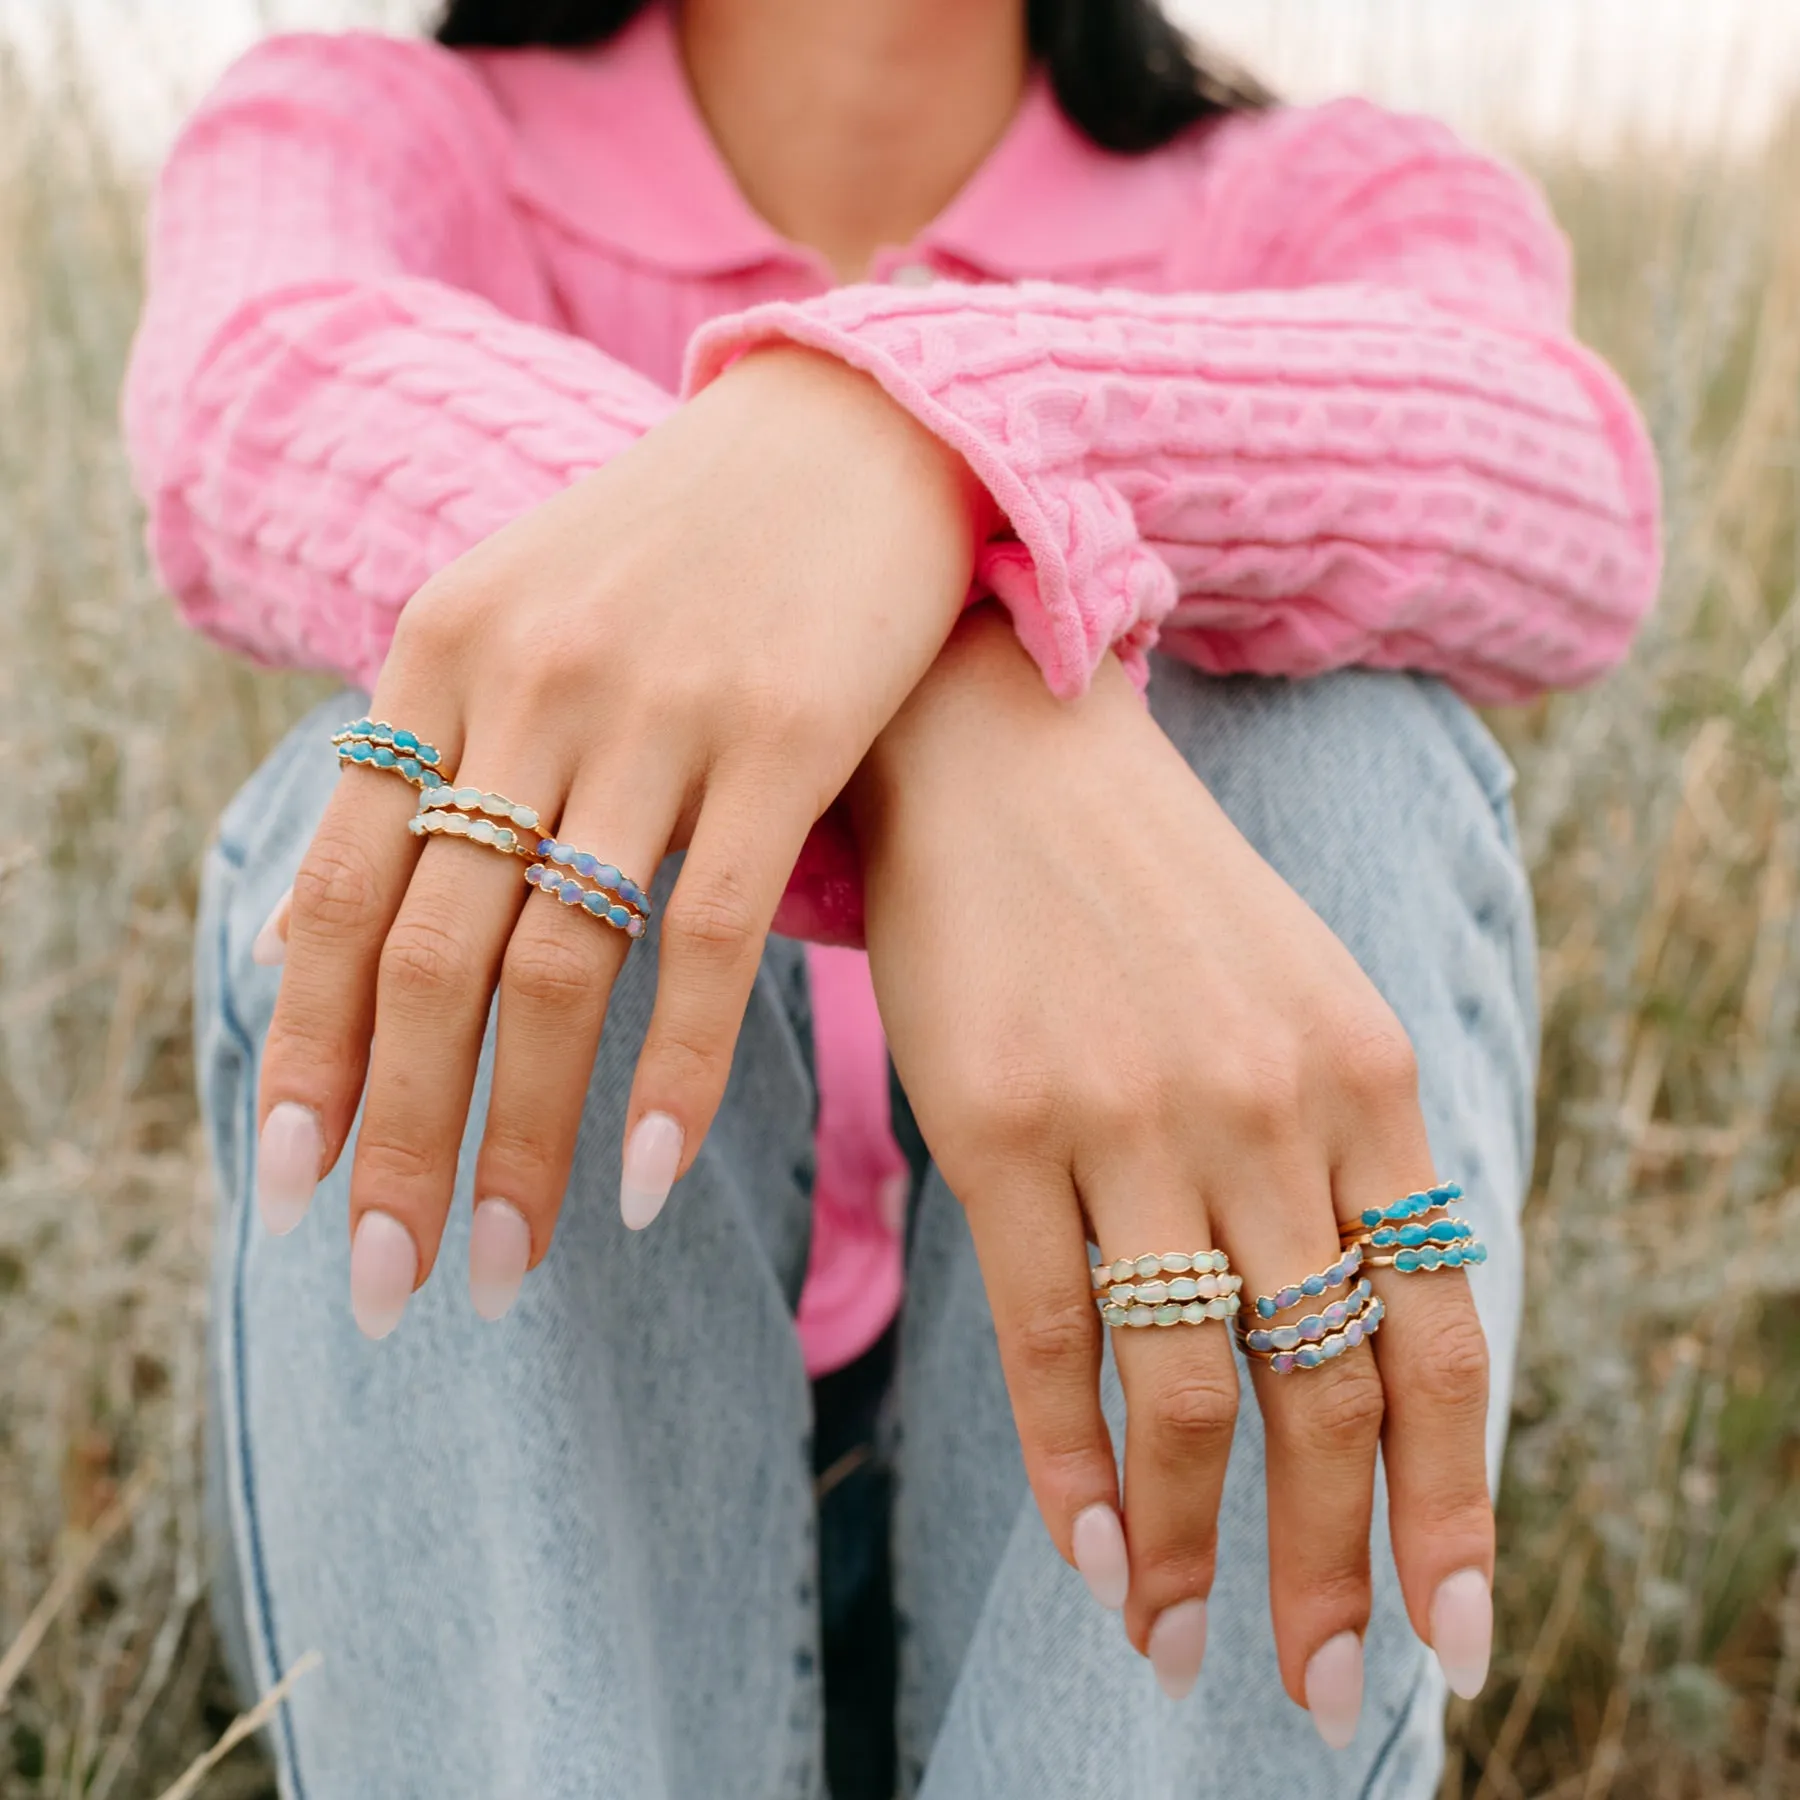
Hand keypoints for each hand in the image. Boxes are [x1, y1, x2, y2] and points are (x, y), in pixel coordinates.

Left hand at [254, 346, 992, 1330]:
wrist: (850, 429)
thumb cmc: (682, 548)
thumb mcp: (520, 615)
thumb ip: (428, 759)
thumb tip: (317, 927)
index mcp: (443, 652)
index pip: (344, 895)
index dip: (312, 1055)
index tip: (295, 1193)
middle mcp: (531, 682)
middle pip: (436, 958)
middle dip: (401, 1139)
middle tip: (387, 1284)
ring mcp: (659, 709)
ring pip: (561, 965)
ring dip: (519, 1135)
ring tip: (502, 1264)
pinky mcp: (786, 735)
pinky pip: (714, 937)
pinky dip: (676, 1069)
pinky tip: (641, 1175)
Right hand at [849, 608, 1493, 1733]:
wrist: (1000, 748)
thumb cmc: (1145, 889)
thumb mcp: (1291, 998)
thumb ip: (1336, 1155)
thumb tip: (1347, 1337)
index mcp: (1363, 1075)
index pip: (1439, 1332)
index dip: (1452, 1499)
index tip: (1452, 1625)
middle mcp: (1267, 1108)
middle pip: (1322, 1389)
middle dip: (1334, 1562)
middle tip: (1328, 1682)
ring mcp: (1130, 1116)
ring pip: (1185, 1388)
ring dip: (1189, 1544)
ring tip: (1175, 1644)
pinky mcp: (999, 1123)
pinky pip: (1050, 1339)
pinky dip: (1071, 1467)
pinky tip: (1087, 1548)